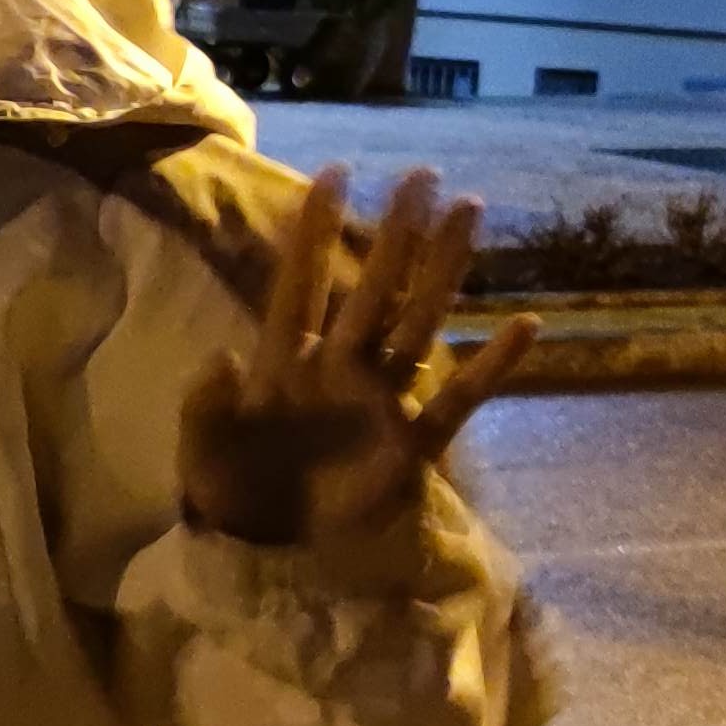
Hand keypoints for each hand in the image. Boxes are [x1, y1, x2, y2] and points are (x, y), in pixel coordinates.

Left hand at [176, 167, 533, 548]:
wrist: (263, 552)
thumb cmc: (227, 490)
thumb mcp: (201, 448)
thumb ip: (207, 403)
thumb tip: (223, 357)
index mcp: (283, 362)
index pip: (302, 283)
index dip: (315, 231)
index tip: (336, 172)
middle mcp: (339, 368)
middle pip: (374, 288)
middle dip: (396, 232)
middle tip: (423, 174)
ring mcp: (379, 402)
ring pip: (418, 323)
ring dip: (443, 270)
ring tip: (469, 212)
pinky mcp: (409, 447)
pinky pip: (458, 403)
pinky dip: (490, 368)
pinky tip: (524, 327)